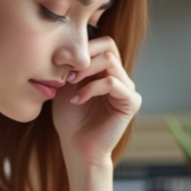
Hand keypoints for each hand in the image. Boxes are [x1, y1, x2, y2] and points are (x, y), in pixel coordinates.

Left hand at [52, 35, 141, 166]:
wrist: (77, 147)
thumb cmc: (70, 119)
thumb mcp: (66, 86)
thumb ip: (71, 66)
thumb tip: (67, 45)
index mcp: (107, 71)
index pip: (102, 43)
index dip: (82, 46)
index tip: (59, 60)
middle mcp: (120, 77)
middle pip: (108, 46)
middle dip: (84, 56)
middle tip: (66, 73)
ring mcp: (127, 89)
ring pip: (110, 61)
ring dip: (85, 71)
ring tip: (70, 84)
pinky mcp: (131, 102)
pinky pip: (113, 83)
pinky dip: (92, 88)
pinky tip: (78, 100)